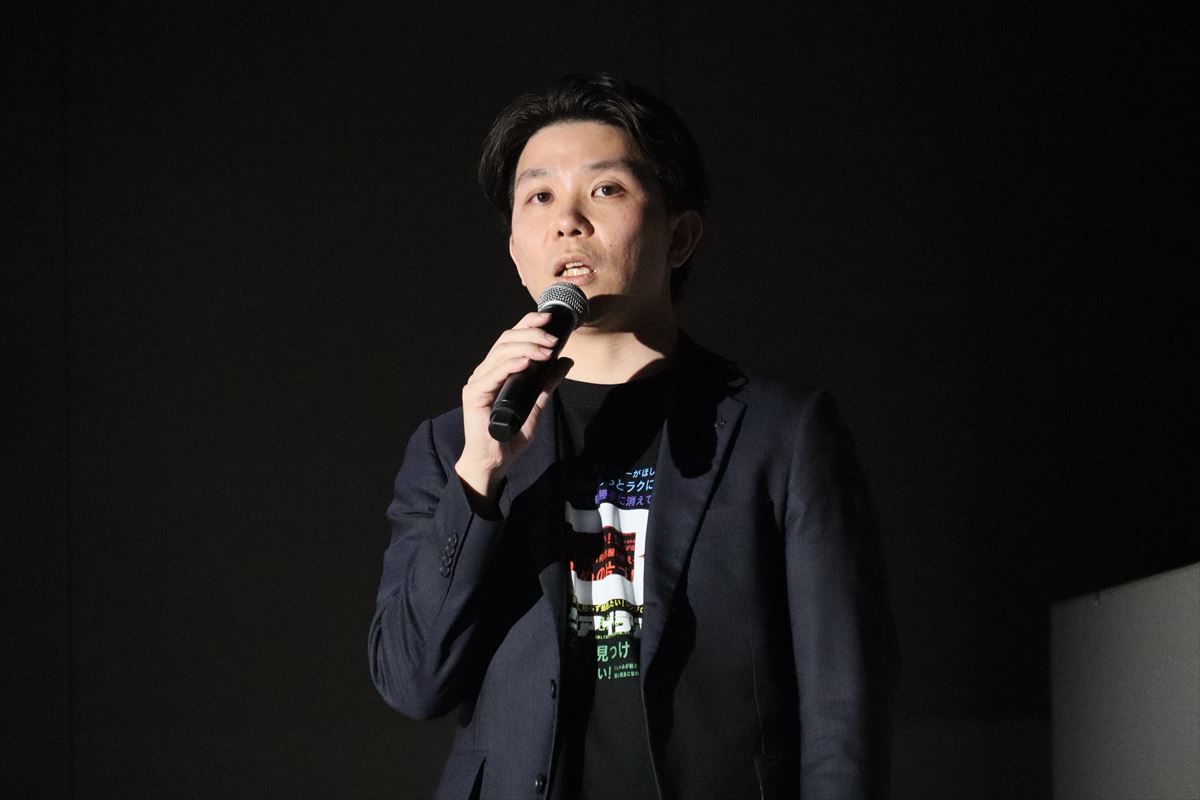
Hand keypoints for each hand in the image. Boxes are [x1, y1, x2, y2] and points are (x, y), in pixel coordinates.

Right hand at [455, 311, 572, 510]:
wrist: (496, 460)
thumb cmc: (511, 434)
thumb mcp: (538, 404)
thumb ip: (548, 382)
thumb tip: (566, 360)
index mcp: (499, 369)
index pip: (512, 338)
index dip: (529, 323)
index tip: (550, 319)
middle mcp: (486, 371)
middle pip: (507, 340)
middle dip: (532, 334)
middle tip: (554, 339)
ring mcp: (478, 382)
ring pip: (500, 352)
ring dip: (526, 347)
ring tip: (546, 350)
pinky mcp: (473, 395)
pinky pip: (492, 374)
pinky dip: (510, 365)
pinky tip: (526, 362)